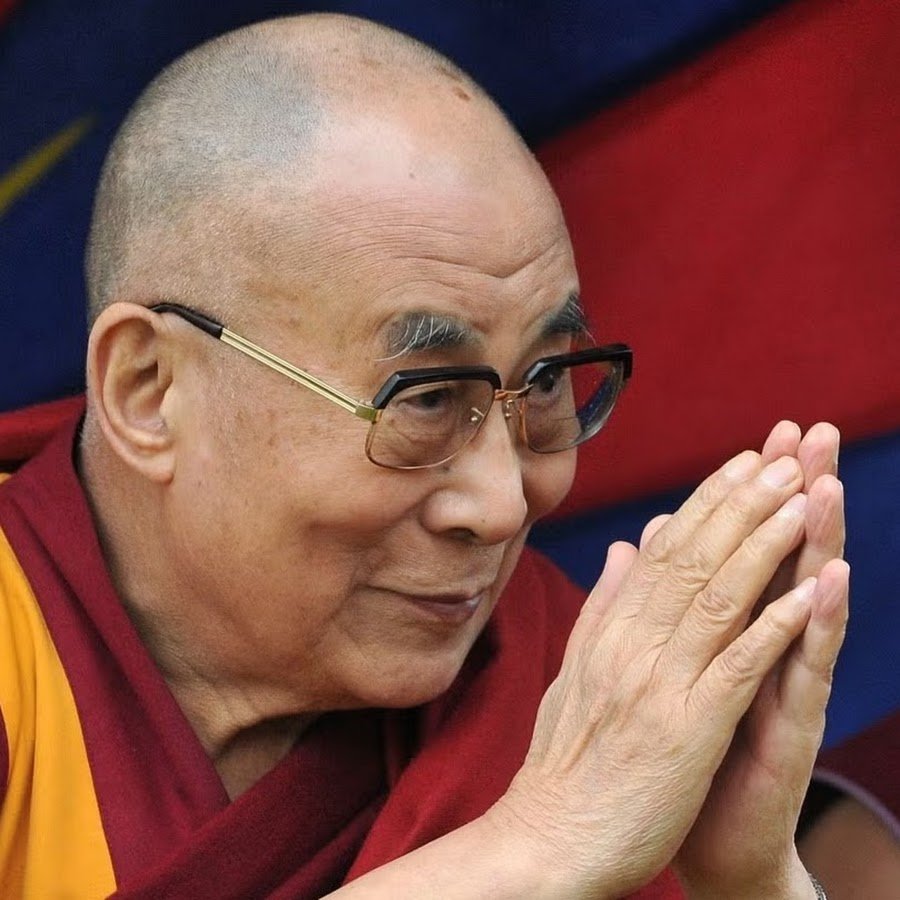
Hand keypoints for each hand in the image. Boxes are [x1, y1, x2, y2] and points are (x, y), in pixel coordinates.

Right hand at [493, 444, 821, 897]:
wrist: (550, 839)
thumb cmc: (567, 763)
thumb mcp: (577, 673)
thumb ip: (605, 607)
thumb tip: (627, 548)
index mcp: (611, 632)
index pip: (664, 551)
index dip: (706, 503)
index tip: (741, 464)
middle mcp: (632, 645)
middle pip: (693, 559)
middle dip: (742, 503)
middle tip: (782, 456)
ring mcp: (659, 683)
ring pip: (719, 597)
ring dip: (766, 544)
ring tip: (803, 496)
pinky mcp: (688, 729)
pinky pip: (739, 665)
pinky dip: (778, 622)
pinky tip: (814, 587)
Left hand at [675, 423, 847, 898]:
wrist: (706, 836)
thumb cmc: (687, 745)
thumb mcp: (671, 662)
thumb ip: (666, 598)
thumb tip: (645, 538)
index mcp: (728, 628)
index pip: (744, 544)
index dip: (753, 494)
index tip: (762, 437)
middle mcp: (763, 646)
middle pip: (784, 556)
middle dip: (798, 493)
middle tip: (814, 431)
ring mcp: (783, 683)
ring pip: (804, 600)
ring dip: (817, 539)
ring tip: (825, 482)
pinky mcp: (791, 728)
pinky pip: (804, 669)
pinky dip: (816, 622)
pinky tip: (829, 580)